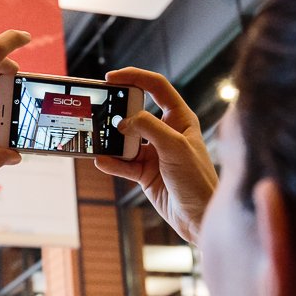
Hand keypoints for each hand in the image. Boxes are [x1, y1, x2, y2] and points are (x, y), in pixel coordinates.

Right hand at [94, 68, 217, 243]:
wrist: (198, 218)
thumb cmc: (198, 181)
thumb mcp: (175, 148)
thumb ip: (149, 129)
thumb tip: (123, 120)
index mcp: (180, 119)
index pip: (157, 88)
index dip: (135, 77)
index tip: (112, 78)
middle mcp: (166, 133)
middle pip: (136, 112)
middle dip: (117, 111)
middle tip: (99, 109)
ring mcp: (154, 153)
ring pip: (126, 140)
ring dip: (111, 140)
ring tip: (96, 138)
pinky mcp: (145, 173)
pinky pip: (123, 164)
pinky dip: (111, 162)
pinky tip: (101, 160)